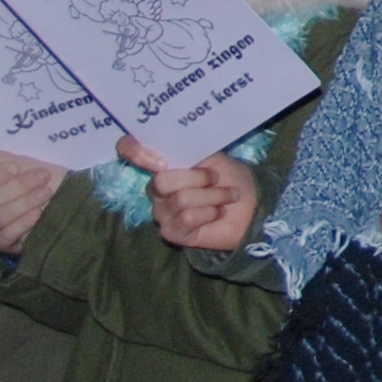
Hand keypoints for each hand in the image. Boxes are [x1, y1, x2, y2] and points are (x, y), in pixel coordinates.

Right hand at [0, 149, 68, 254]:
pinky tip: (38, 213)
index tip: (16, 167)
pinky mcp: (3, 244)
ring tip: (46, 192)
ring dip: (25, 203)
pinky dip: (23, 223)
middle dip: (18, 186)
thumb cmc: (40, 181)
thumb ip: (5, 159)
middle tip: (43, 176)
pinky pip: (7, 235)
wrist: (64, 201)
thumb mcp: (26, 166)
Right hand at [124, 135, 260, 252]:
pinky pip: (188, 218)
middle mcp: (156, 187)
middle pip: (161, 181)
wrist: (252, 205)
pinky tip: (218, 213)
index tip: (161, 161)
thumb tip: (168, 148)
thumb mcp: (213, 155)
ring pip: (181, 200)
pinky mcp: (171, 233)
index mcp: (162, 163)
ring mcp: (161, 211)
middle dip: (198, 179)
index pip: (129, 150)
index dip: (134, 151)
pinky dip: (210, 213)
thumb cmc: (230, 177)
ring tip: (227, 197)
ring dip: (212, 196)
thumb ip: (189, 149)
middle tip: (217, 179)